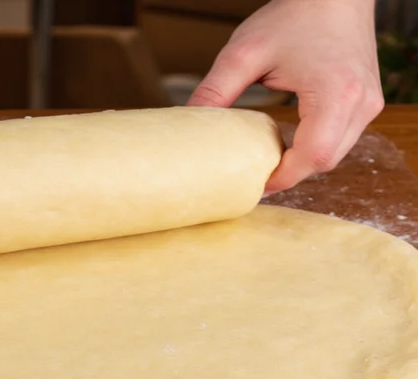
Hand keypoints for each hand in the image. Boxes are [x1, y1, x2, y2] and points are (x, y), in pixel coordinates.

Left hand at [187, 0, 382, 192]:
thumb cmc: (294, 15)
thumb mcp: (244, 53)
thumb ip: (214, 90)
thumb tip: (187, 122)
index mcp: (335, 93)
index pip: (313, 156)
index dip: (282, 177)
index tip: (253, 183)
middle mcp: (361, 102)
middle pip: (326, 161)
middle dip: (290, 173)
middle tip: (256, 174)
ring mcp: (369, 102)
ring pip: (336, 153)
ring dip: (303, 160)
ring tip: (270, 156)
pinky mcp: (368, 99)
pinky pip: (342, 138)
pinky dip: (316, 144)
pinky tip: (290, 139)